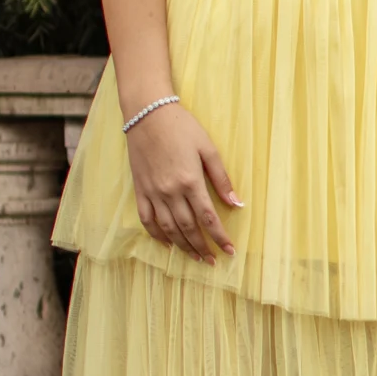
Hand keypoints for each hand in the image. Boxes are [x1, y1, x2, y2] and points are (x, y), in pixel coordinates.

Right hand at [124, 101, 241, 261]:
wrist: (147, 114)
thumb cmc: (182, 128)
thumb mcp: (208, 148)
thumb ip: (221, 178)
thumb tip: (236, 203)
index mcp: (190, 181)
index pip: (208, 217)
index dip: (219, 237)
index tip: (229, 251)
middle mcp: (170, 191)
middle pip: (188, 228)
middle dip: (202, 247)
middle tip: (213, 260)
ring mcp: (152, 193)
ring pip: (168, 228)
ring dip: (182, 246)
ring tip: (195, 258)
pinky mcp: (139, 190)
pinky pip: (147, 220)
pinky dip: (157, 235)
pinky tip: (167, 243)